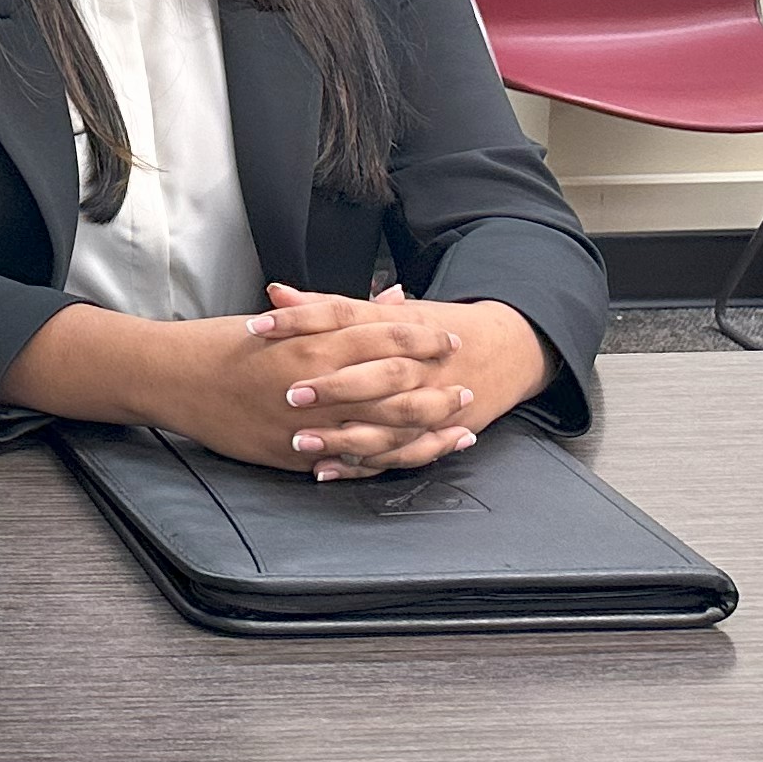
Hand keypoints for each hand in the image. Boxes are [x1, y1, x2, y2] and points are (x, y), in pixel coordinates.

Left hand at [250, 284, 548, 479]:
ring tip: (301, 441)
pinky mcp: (437, 430)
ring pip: (390, 422)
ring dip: (344, 436)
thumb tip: (276, 293)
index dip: (301, 320)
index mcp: (399, 323)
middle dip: (334, 386)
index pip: (346, 314)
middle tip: (289, 394)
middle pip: (376, 372)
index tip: (259, 328)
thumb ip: (326, 306)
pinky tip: (327, 469)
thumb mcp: (382, 313)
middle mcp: (417, 362)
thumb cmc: (427, 328)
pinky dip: (364, 464)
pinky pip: (400, 453)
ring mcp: (431, 399)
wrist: (503, 348)